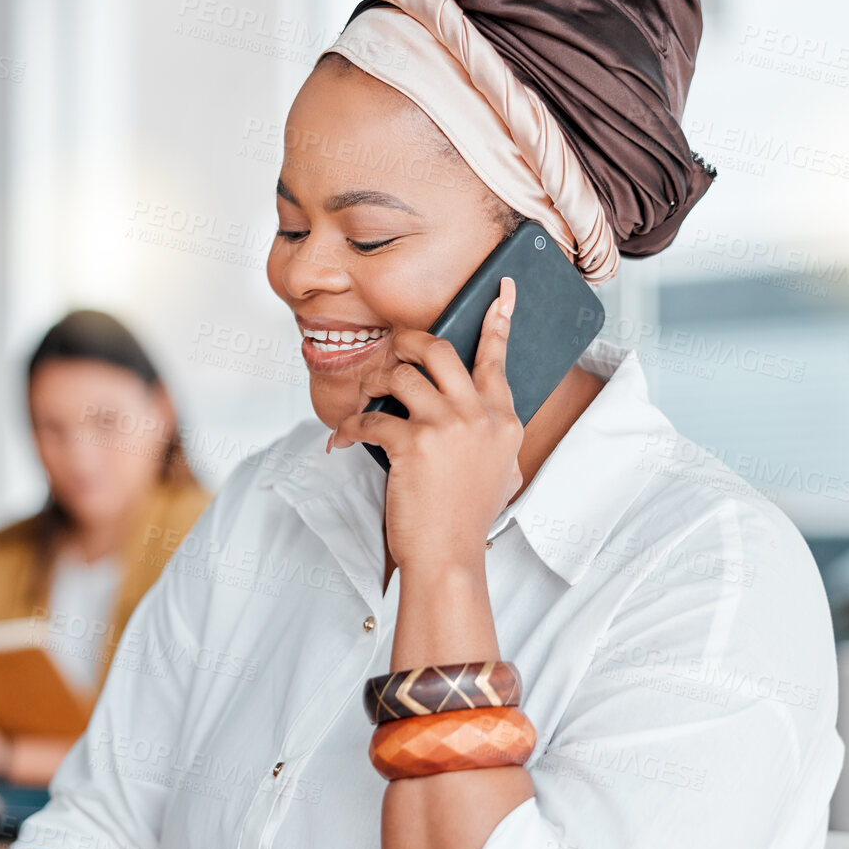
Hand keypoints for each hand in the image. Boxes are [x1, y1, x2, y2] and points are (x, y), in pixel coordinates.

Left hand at [331, 277, 522, 576]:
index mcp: (505, 421)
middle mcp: (480, 416)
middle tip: (395, 345)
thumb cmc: (467, 519)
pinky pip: (372, 417)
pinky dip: (351, 426)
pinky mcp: (413, 444)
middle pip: (441, 351)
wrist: (449, 557)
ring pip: (403, 376)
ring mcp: (448, 427)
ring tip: (368, 399)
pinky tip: (344, 439)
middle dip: (410, 341)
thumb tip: (482, 414)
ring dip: (377, 384)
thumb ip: (495, 437)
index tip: (502, 291)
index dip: (498, 321)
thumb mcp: (502, 473)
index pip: (498, 359)